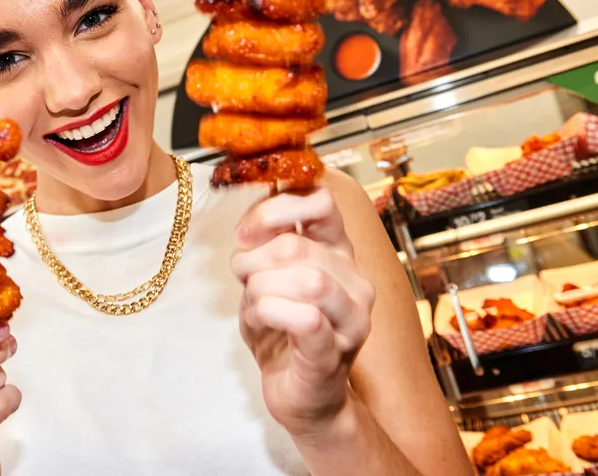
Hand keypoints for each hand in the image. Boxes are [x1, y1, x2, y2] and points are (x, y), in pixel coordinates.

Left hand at [232, 189, 375, 434]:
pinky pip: (306, 319)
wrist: (298, 394)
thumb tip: (250, 223)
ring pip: (308, 280)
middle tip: (242, 278)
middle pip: (297, 246)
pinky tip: (260, 317)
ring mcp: (352, 318)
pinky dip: (272, 312)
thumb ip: (264, 243)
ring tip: (253, 303)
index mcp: (340, 253)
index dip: (274, 211)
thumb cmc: (281, 330)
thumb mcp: (266, 275)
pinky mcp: (336, 352)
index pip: (321, 203)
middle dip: (254, 259)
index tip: (245, 233)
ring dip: (261, 289)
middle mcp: (355, 280)